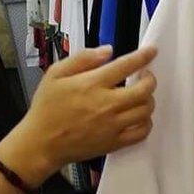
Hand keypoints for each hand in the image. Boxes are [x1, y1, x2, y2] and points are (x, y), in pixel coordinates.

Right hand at [2, 45, 157, 185]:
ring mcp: (112, 125)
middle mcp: (106, 104)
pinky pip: (142, 132)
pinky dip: (146, 122)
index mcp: (92, 84)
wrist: (41, 143)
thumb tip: (107, 50)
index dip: (143, 56)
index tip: (151, 51)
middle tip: (146, 76)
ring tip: (141, 96)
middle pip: (144, 90)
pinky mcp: (114, 142)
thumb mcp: (55, 74)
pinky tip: (139, 117)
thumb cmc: (47, 109)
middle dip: (150, 80)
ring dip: (148, 100)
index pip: (126, 66)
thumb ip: (82, 58)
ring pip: (146, 110)